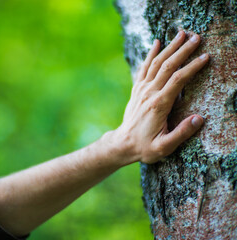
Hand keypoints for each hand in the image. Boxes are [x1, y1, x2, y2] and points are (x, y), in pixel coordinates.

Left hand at [104, 31, 208, 164]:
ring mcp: (141, 90)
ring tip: (181, 34)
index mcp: (159, 105)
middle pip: (168, 66)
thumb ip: (181, 134)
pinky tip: (157, 43)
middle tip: (197, 37)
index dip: (192, 67)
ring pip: (156, 63)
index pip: (178, 80)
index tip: (205, 56)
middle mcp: (149, 93)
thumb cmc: (145, 147)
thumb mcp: (164, 147)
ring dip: (169, 47)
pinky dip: (151, 54)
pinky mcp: (137, 90)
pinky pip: (144, 68)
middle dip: (183, 50)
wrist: (123, 143)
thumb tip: (199, 119)